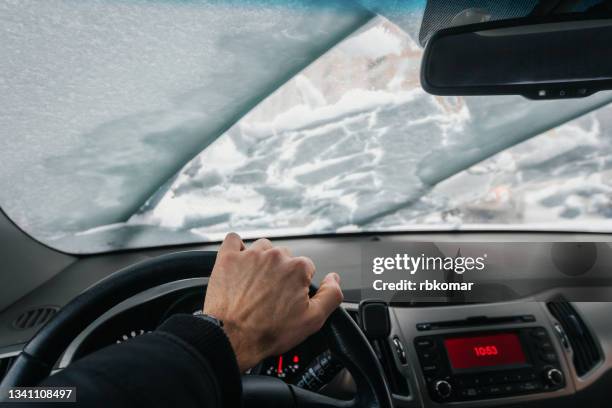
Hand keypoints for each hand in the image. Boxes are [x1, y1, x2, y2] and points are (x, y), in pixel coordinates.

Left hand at [203, 233, 342, 371]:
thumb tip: (334, 279)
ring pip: (262, 248)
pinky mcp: (228, 258)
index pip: (306, 267)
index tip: (290, 297)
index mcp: (297, 268)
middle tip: (272, 295)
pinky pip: (233, 240)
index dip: (299, 284)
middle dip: (281, 272)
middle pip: (284, 257)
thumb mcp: (313, 320)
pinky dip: (237, 248)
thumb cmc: (268, 331)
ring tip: (255, 283)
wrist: (232, 338)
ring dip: (262, 261)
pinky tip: (239, 262)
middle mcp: (275, 256)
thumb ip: (331, 295)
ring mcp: (249, 255)